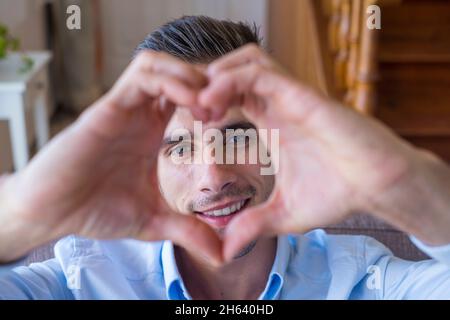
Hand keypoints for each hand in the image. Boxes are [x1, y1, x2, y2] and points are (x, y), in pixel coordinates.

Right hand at [0, 51, 221, 263]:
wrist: (52, 212)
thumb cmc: (95, 211)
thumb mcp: (153, 221)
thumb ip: (187, 230)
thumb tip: (221, 254)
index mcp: (151, 130)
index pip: (186, 94)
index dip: (212, 100)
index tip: (228, 121)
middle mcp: (139, 113)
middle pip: (177, 72)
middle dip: (207, 83)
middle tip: (223, 110)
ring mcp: (124, 107)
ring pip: (160, 64)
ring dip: (190, 77)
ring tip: (207, 106)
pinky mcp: (108, 107)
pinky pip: (143, 76)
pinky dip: (171, 81)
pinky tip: (188, 103)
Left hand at [200, 44, 425, 260]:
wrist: (378, 188)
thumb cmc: (338, 194)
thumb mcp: (284, 213)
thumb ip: (254, 224)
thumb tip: (225, 250)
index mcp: (273, 120)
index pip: (234, 93)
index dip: (209, 100)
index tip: (193, 123)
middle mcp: (281, 103)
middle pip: (235, 69)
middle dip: (206, 82)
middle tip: (191, 109)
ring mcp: (293, 96)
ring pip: (246, 60)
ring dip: (216, 76)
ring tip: (200, 106)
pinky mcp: (304, 96)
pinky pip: (260, 74)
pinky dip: (231, 81)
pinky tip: (213, 104)